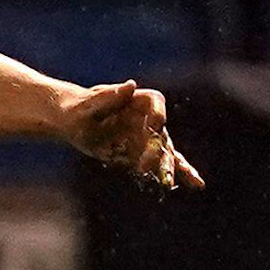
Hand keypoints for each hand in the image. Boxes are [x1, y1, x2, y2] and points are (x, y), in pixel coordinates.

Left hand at [60, 80, 204, 190]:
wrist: (74, 121)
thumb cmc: (78, 109)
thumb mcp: (88, 105)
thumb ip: (108, 97)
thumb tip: (131, 84)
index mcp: (136, 99)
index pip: (156, 104)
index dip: (157, 115)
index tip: (155, 126)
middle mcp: (147, 117)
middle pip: (161, 133)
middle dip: (161, 152)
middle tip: (160, 170)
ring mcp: (146, 136)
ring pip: (165, 152)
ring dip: (175, 167)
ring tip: (196, 183)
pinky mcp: (142, 152)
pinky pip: (160, 163)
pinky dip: (175, 173)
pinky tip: (195, 184)